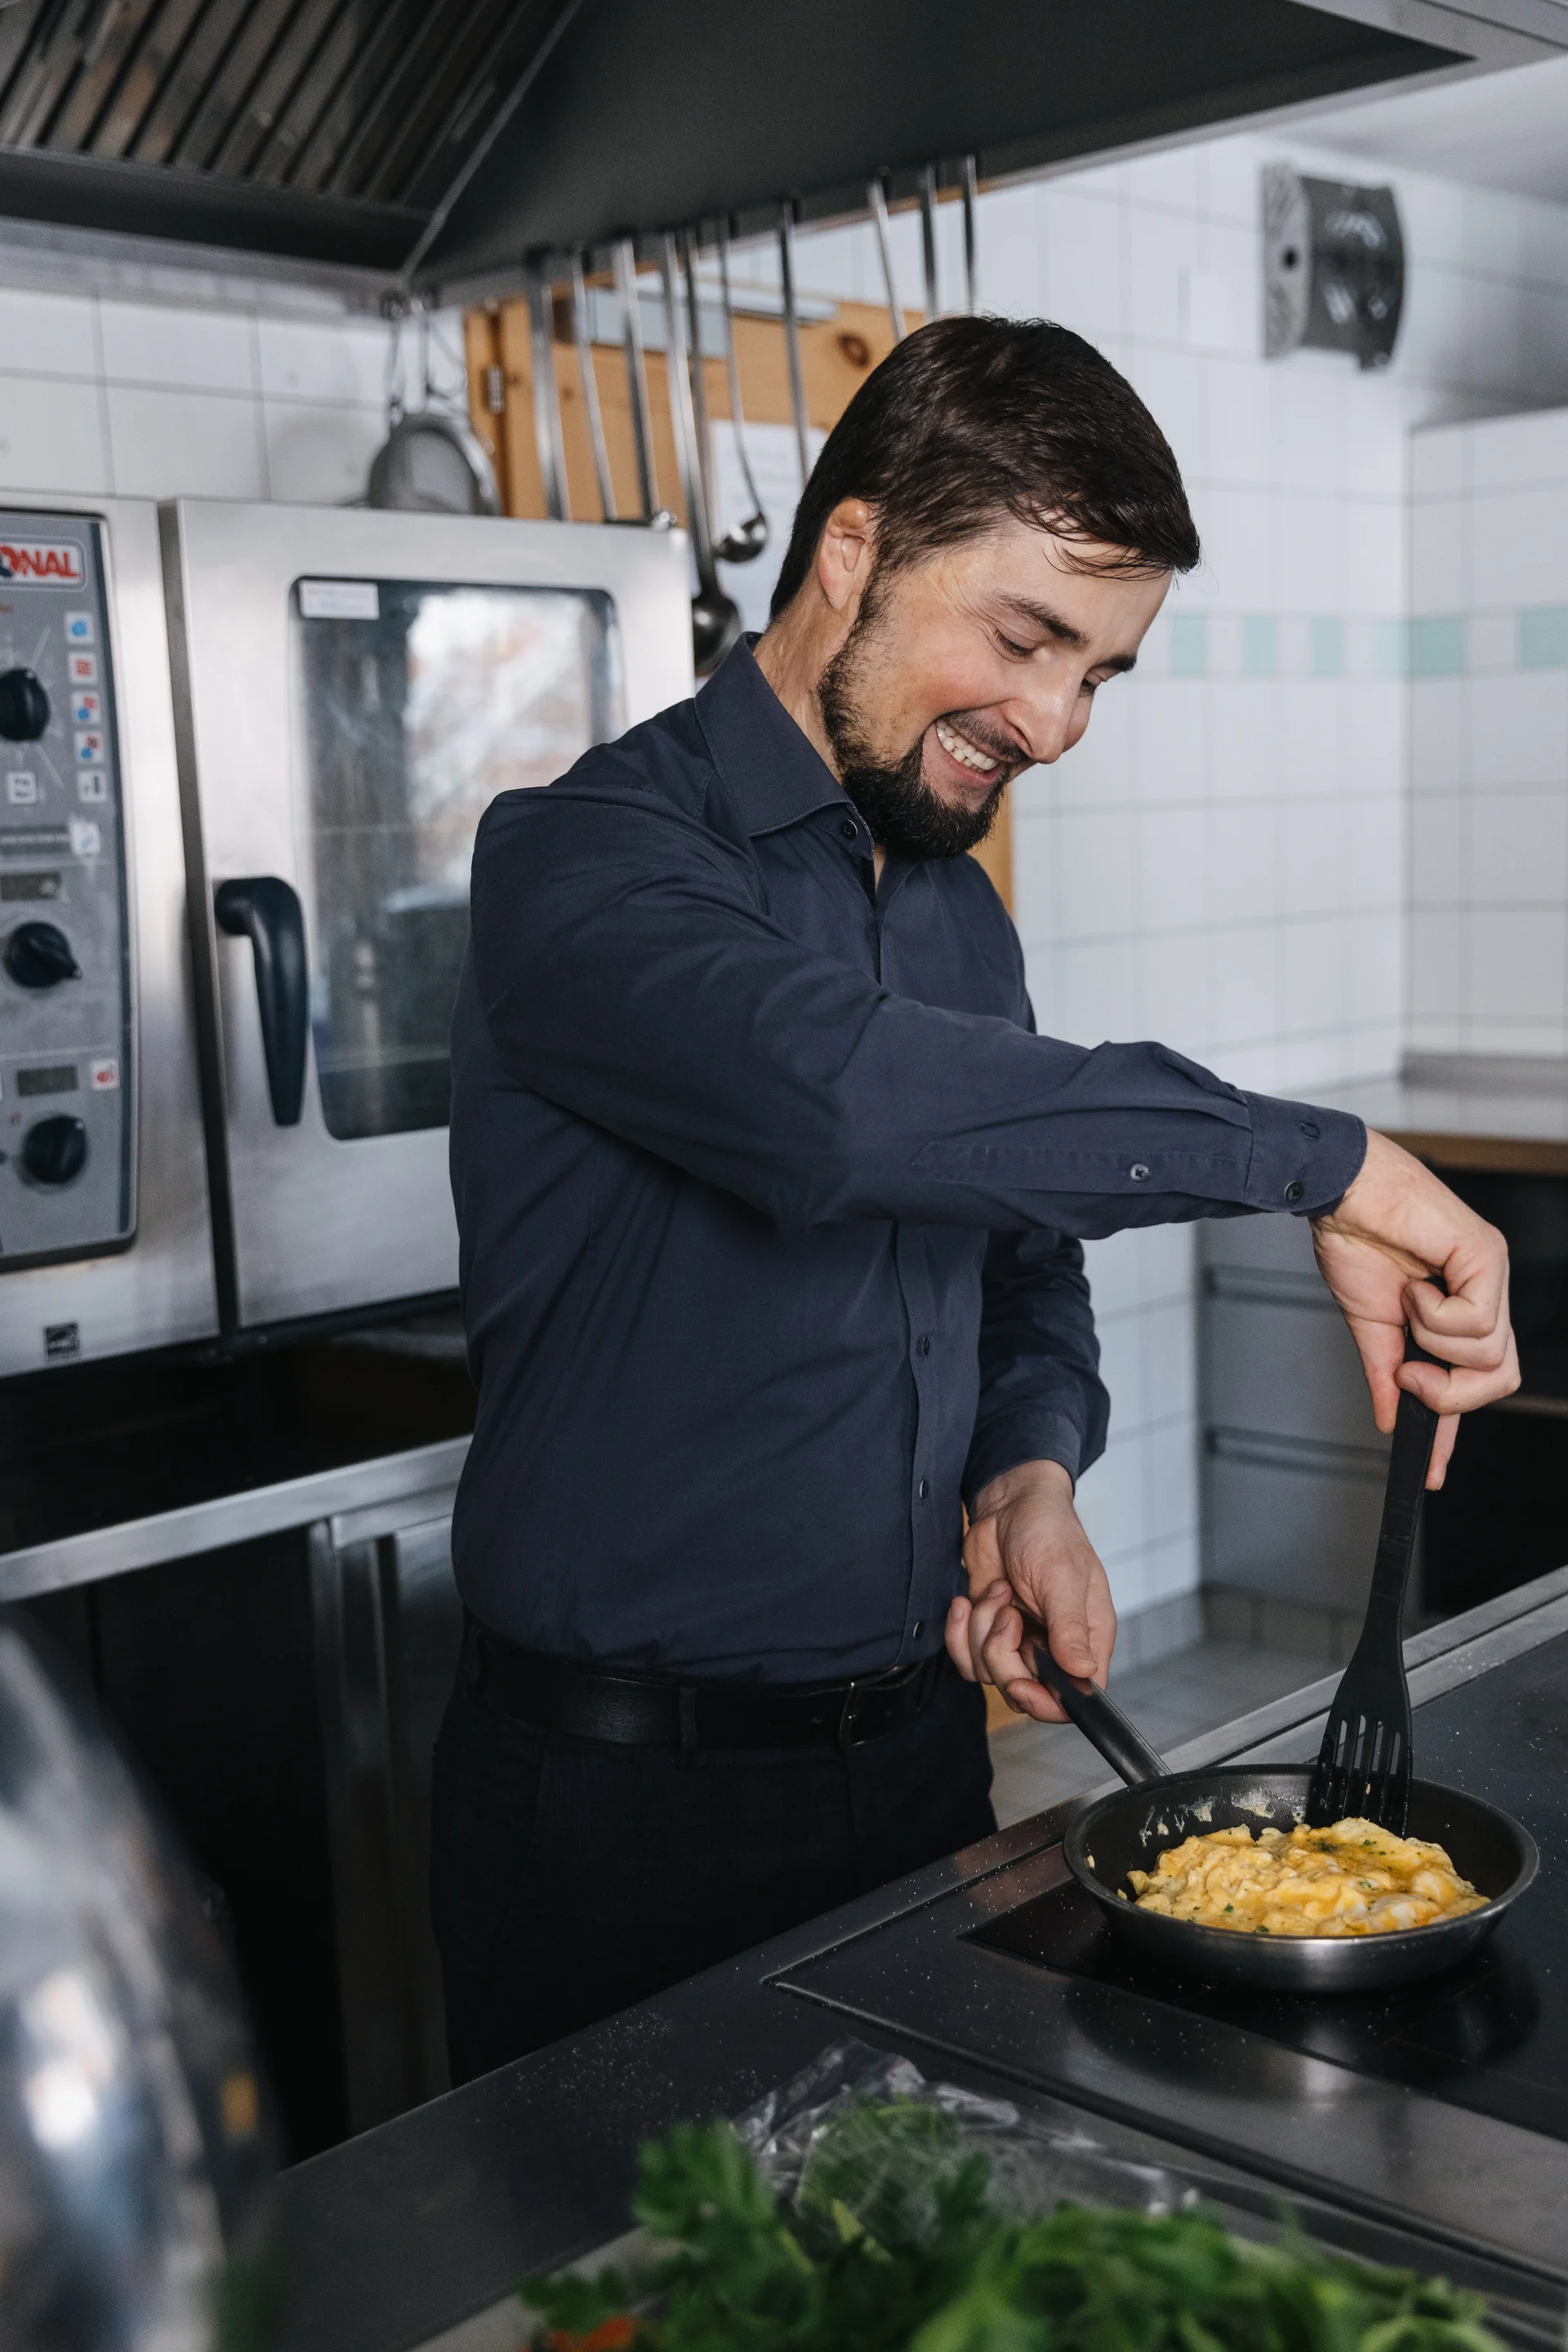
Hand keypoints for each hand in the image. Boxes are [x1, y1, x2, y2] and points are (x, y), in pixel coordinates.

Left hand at [945, 1459, 1116, 1722]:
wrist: (1008, 1505)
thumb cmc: (1048, 1531)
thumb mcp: (1062, 1575)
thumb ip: (1070, 1626)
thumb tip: (1084, 1672)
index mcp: (1086, 1639)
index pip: (1076, 1697)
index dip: (1047, 1704)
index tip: (1021, 1684)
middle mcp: (1054, 1648)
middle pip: (1025, 1691)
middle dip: (1003, 1654)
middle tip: (1006, 1612)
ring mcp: (1019, 1641)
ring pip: (988, 1673)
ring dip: (981, 1631)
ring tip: (997, 1591)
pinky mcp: (987, 1631)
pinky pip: (965, 1657)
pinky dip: (959, 1631)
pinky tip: (967, 1600)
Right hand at [1311, 1129, 1518, 1488]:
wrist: (1340, 1191)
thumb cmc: (1356, 1237)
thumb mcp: (1370, 1323)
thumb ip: (1385, 1372)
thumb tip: (1387, 1418)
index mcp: (1461, 1308)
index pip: (1476, 1379)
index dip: (1452, 1427)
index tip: (1429, 1470)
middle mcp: (1486, 1291)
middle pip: (1501, 1376)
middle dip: (1450, 1392)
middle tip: (1409, 1372)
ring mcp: (1491, 1273)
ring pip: (1488, 1352)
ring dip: (1433, 1340)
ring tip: (1407, 1303)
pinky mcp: (1486, 1255)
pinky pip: (1475, 1320)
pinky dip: (1435, 1314)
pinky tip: (1416, 1285)